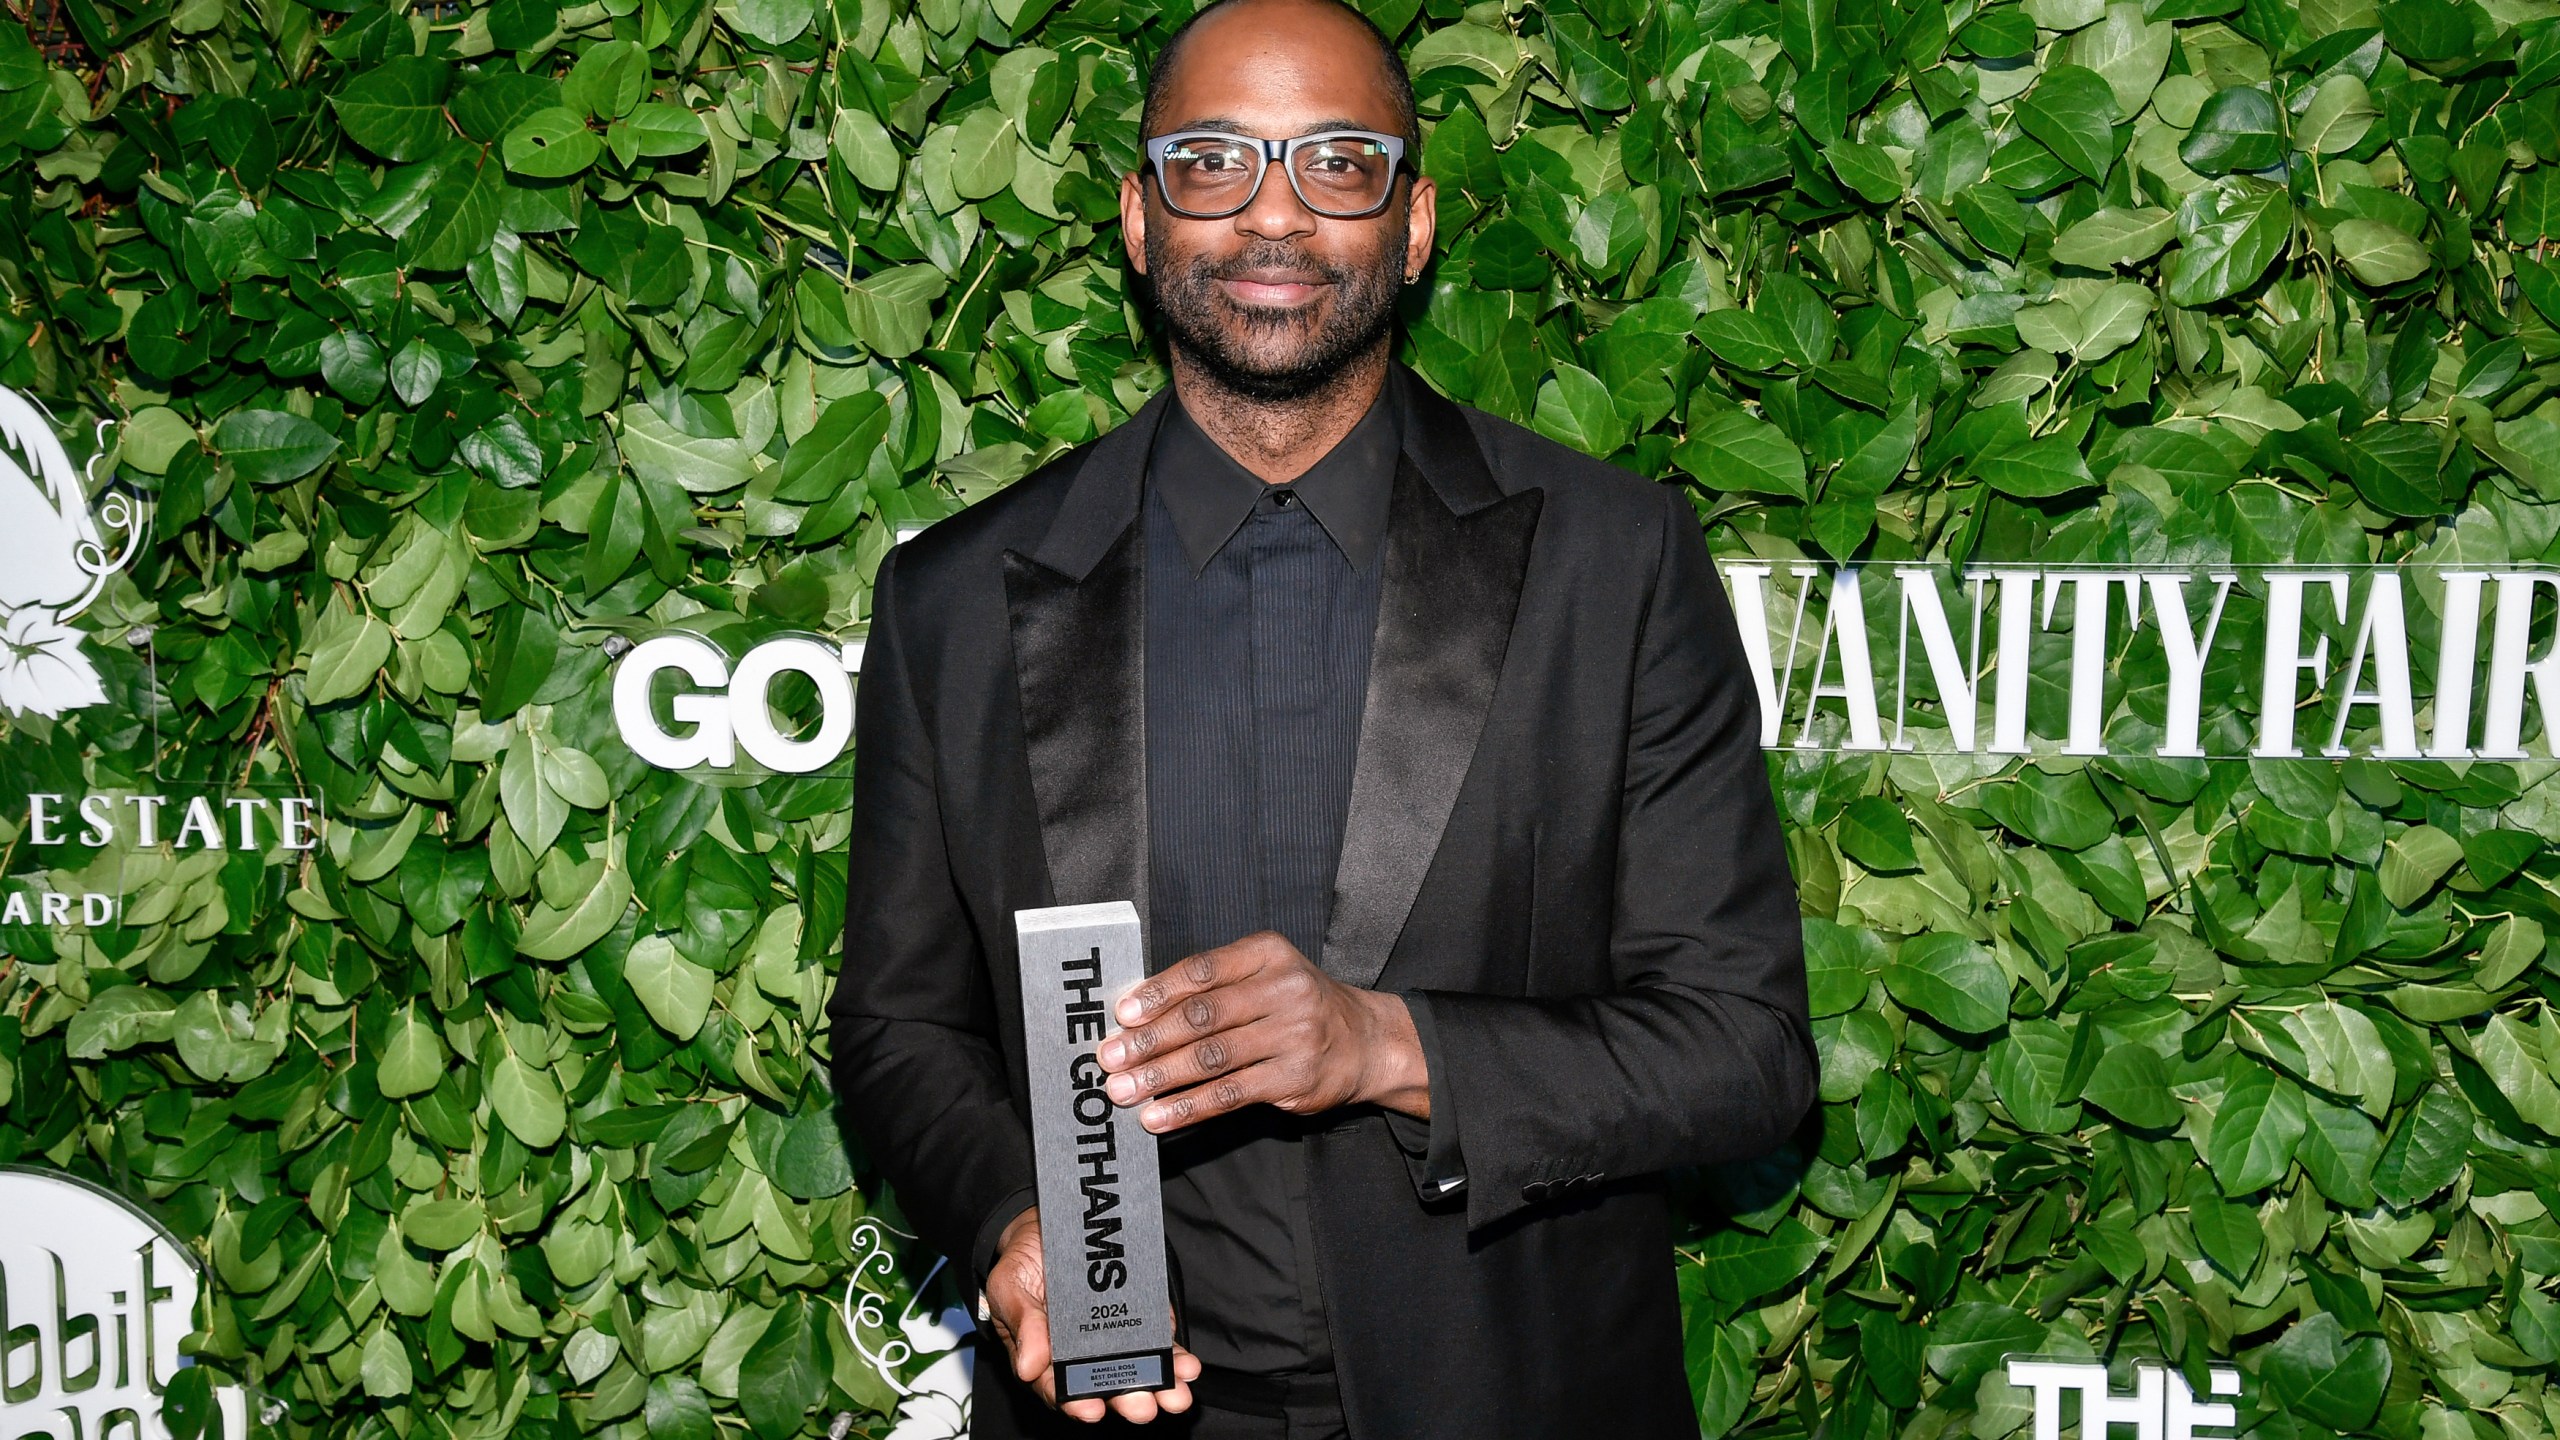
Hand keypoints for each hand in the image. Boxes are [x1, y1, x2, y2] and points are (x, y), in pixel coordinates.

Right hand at [981, 1209, 1201, 1423]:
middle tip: (1143, 1407)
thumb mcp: (1009, 1287)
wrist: (1046, 1225)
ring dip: (1159, 1386)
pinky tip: (1186, 1365)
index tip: (1091, 1409)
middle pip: (1106, 1387)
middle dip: (1127, 1400)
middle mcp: (1083, 1355)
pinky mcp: (1141, 1318)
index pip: (1060, 1390)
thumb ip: (1021, 1325)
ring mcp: (1115, 1338)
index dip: (1075, 1404)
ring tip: (1175, 1395)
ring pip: (1138, 1370)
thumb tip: (1028, 1368)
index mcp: (1046, 1358)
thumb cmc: (1023, 1264)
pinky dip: (1174, 1356)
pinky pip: (1159, 1342)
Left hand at [1098, 931, 1428, 1132]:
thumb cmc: (1297, 1005)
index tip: (1122, 1014)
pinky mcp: (1295, 1078)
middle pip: (1203, 1016)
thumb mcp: (1264, 975)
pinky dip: (1188, 1107)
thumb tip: (1138, 1014)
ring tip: (1123, 1091)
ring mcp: (1294, 1035)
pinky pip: (1230, 1094)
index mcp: (1268, 954)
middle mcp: (1285, 989)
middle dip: (1149, 1040)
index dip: (1158, 993)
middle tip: (1109, 1058)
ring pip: (1212, 1058)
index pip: (1203, 971)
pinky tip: (1158, 1117)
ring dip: (1160, 1077)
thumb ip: (1213, 987)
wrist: (1366, 1041)